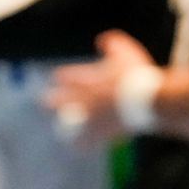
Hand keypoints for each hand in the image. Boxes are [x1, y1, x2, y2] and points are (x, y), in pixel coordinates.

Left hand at [46, 30, 157, 145]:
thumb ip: (113, 44)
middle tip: (43, 101)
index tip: (56, 77)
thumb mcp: (126, 52)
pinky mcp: (101, 132)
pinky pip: (88, 141)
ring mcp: (91, 118)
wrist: (145, 100)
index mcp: (89, 81)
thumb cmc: (136, 75)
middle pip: (63, 101)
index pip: (71, 77)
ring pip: (71, 124)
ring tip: (57, 130)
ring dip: (63, 125)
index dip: (63, 77)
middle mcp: (86, 101)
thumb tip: (102, 39)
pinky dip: (83, 145)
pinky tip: (78, 149)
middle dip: (53, 101)